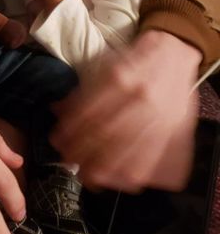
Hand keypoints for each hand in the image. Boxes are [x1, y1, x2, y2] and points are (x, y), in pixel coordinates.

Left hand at [51, 31, 200, 191]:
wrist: (175, 54)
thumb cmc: (135, 61)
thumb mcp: (105, 66)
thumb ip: (82, 91)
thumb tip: (56, 111)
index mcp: (118, 78)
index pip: (88, 112)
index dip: (70, 132)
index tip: (57, 143)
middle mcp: (139, 98)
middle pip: (105, 135)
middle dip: (83, 154)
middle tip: (69, 162)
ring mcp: (159, 116)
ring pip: (128, 153)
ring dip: (104, 171)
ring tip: (89, 177)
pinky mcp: (174, 129)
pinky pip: (153, 160)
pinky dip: (131, 174)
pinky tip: (117, 178)